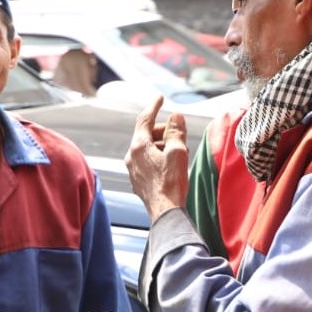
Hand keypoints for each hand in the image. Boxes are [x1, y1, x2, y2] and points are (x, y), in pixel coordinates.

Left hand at [125, 96, 188, 220]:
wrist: (165, 213)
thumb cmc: (172, 183)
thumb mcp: (177, 152)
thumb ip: (176, 131)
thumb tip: (176, 116)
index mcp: (138, 146)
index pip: (144, 119)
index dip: (154, 106)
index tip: (160, 98)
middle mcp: (131, 156)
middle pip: (146, 134)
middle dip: (163, 131)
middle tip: (180, 135)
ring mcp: (133, 170)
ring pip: (147, 149)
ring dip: (162, 146)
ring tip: (178, 153)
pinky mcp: (137, 181)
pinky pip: (146, 161)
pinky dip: (158, 157)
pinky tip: (170, 166)